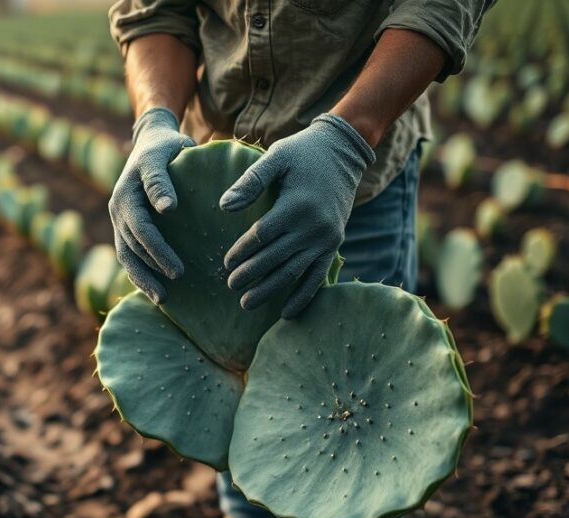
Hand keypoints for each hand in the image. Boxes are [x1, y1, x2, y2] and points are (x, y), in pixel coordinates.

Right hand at [108, 107, 196, 302]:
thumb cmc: (167, 148)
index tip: (180, 269)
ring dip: (143, 279)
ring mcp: (118, 220)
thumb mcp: (168, 153)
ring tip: (164, 299)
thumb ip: (162, 179)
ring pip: (126, 255)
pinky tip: (157, 291)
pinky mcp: (124, 229)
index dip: (158, 247)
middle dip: (154, 266)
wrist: (151, 143)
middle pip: (133, 244)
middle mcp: (118, 208)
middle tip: (180, 279)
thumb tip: (167, 209)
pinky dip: (140, 275)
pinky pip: (128, 256)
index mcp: (127, 191)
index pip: (141, 225)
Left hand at [219, 113, 374, 318]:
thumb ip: (251, 181)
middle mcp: (314, 226)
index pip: (262, 236)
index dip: (242, 252)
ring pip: (294, 272)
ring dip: (270, 290)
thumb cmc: (302, 153)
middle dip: (251, 275)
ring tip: (247, 304)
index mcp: (296, 205)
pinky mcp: (334, 244)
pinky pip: (317, 275)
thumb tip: (224, 206)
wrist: (344, 152)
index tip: (225, 263)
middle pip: (275, 258)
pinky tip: (286, 313)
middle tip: (230, 286)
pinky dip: (303, 295)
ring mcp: (326, 238)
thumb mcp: (276, 157)